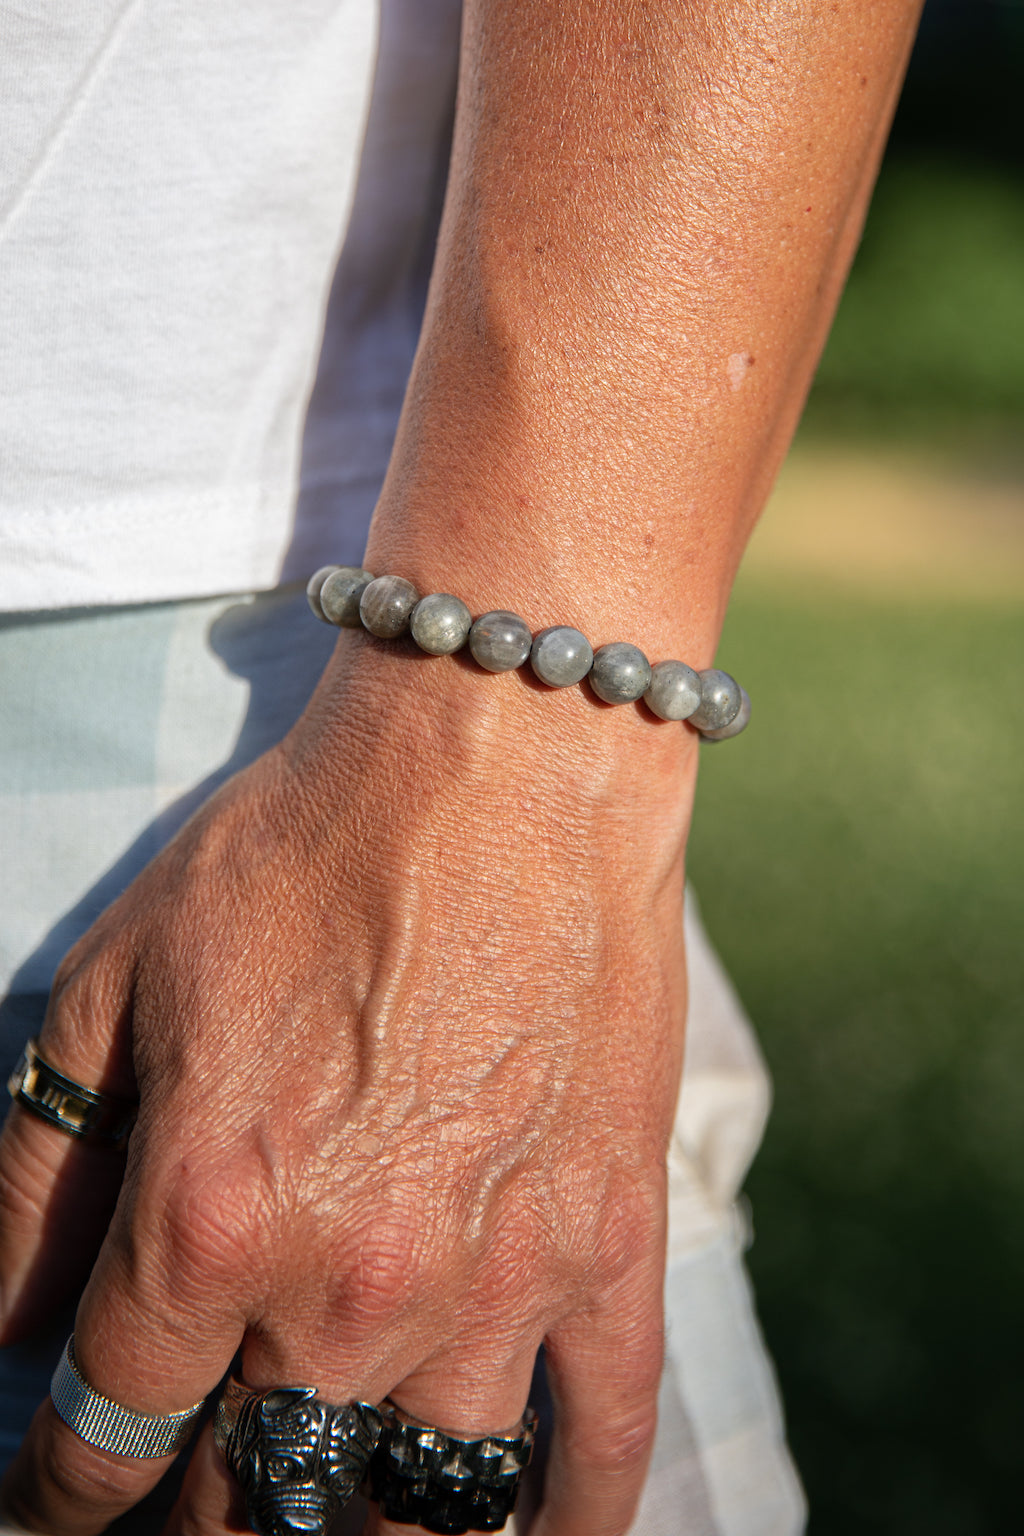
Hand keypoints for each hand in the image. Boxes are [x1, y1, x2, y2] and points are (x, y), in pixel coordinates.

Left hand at [0, 633, 694, 1535]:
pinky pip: (602, 1438)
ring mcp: (500, 1277)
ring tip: (334, 1519)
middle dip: (200, 1526)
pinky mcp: (610, 1240)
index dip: (66, 1489)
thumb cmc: (306, 848)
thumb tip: (12, 1327)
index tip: (64, 1500)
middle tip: (192, 1508)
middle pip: (256, 1496)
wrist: (503, 761)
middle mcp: (353, 1281)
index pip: (109, 1431)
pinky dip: (567, 1523)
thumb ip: (41, 1169)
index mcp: (213, 1216)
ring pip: (422, 1511)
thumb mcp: (118, 976)